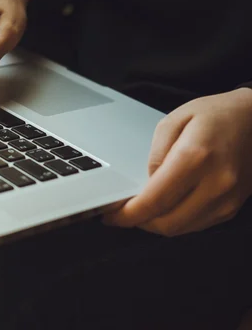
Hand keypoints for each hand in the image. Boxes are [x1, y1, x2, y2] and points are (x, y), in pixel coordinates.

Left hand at [103, 88, 251, 236]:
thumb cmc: (216, 115)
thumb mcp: (174, 120)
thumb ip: (155, 154)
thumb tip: (146, 183)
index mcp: (196, 157)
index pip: (154, 200)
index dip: (128, 214)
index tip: (111, 215)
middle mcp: (215, 183)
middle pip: (167, 223)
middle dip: (138, 223)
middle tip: (121, 214)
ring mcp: (227, 199)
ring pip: (181, 229)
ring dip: (155, 225)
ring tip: (140, 210)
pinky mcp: (232, 207)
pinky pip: (196, 225)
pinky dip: (175, 221)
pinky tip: (164, 208)